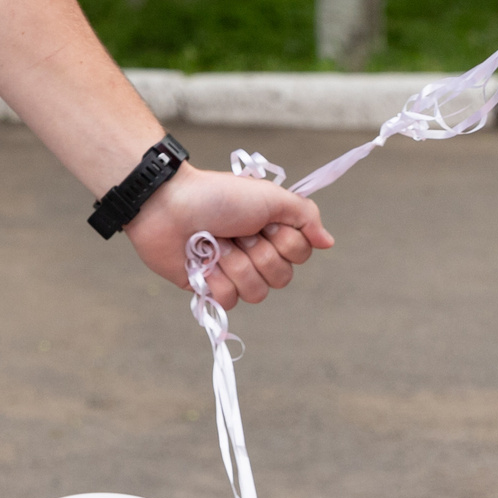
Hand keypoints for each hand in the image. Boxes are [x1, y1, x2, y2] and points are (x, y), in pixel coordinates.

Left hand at [125, 166, 335, 306]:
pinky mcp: (209, 287)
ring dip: (235, 265)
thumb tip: (328, 242)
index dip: (283, 241)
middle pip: (281, 278)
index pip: (299, 255)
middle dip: (257, 253)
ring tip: (216, 244)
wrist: (168, 205)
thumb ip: (304, 216)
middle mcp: (256, 253)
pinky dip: (214, 279)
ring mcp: (232, 272)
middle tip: (236, 231)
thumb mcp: (269, 196)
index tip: (263, 221)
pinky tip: (202, 260)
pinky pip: (228, 301)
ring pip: (256, 293)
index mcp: (271, 231)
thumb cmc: (218, 196)